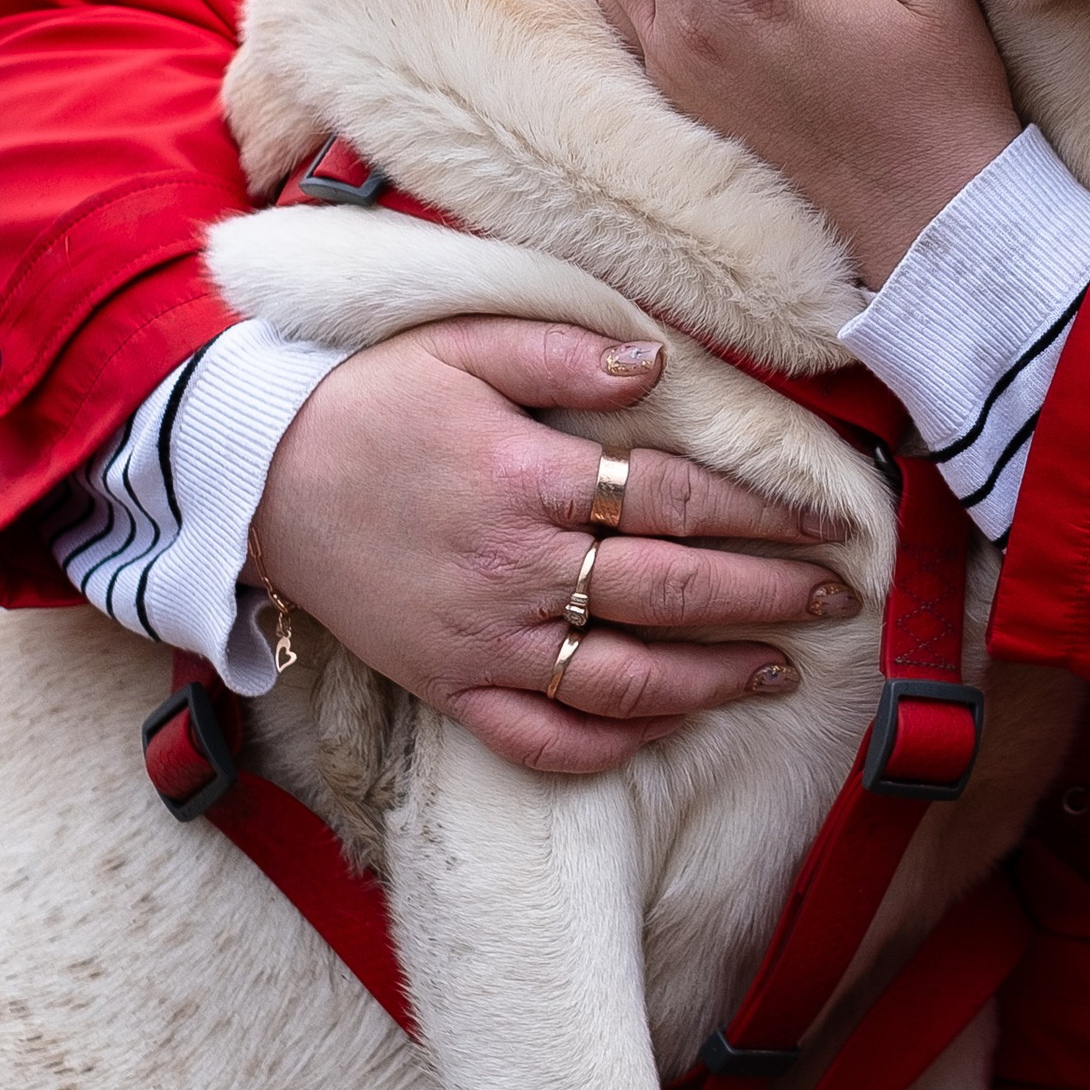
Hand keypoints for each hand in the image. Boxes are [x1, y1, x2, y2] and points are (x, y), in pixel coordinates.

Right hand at [250, 318, 856, 778]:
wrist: (251, 479)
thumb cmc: (367, 401)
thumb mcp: (461, 344)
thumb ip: (564, 350)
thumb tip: (660, 364)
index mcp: (531, 479)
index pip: (681, 504)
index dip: (766, 515)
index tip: (830, 525)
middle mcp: (517, 569)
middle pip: (673, 593)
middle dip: (769, 598)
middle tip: (837, 599)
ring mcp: (484, 640)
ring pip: (624, 681)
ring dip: (714, 681)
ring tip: (780, 671)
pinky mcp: (449, 688)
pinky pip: (542, 740)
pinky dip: (609, 746)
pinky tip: (664, 728)